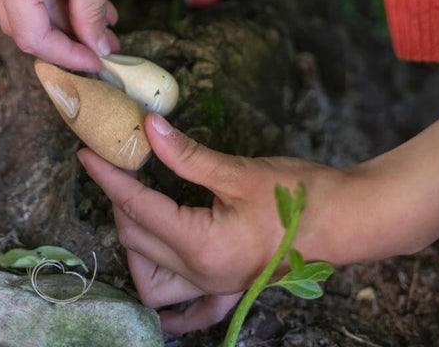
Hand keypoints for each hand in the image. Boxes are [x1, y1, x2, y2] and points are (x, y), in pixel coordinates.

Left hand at [77, 112, 438, 333]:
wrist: (349, 221)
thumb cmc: (299, 195)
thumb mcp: (239, 171)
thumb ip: (187, 155)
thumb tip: (148, 128)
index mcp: (201, 246)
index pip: (138, 207)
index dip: (109, 177)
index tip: (88, 151)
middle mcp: (202, 275)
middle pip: (138, 240)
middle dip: (119, 201)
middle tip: (117, 165)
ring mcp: (215, 287)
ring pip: (152, 281)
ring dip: (134, 246)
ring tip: (136, 209)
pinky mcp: (230, 287)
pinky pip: (187, 309)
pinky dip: (168, 303)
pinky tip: (159, 292)